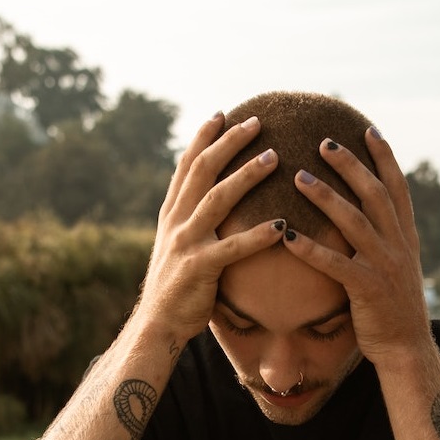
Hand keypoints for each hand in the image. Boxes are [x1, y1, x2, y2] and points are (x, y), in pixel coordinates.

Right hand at [136, 113, 285, 341]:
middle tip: (257, 122)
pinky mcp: (199, 268)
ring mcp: (186, 243)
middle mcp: (175, 221)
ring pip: (217, 199)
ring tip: (274, 158)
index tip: (222, 114)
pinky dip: (258, 236)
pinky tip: (282, 226)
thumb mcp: (179, 246)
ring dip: (246, 176)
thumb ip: (194, 223)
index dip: (203, 138)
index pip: (186, 166)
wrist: (158, 325)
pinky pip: (233, 248)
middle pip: (202, 171)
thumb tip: (214, 203)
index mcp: (171, 214)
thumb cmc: (177, 287)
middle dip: (228, 143)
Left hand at [282, 128, 431, 366]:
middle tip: (324, 142)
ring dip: (325, 197)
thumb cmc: (393, 308)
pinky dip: (311, 249)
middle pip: (374, 194)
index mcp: (406, 237)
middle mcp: (399, 245)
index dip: (385, 158)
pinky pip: (336, 264)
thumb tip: (368, 216)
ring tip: (298, 176)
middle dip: (350, 165)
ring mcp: (385, 266)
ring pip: (355, 222)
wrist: (407, 348)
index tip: (368, 130)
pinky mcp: (368, 290)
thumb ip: (385, 239)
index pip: (397, 187)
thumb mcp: (397, 266)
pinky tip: (288, 235)